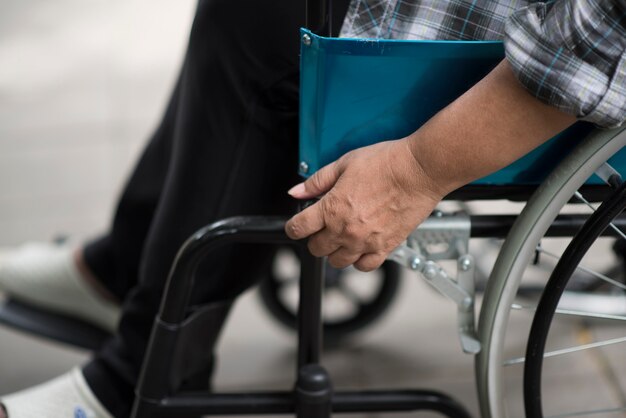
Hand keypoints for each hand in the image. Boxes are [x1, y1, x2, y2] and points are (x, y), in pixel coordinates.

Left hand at [285, 138, 444, 270]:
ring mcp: (365, 242)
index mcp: (332, 208)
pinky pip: (364, 266)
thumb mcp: (344, 164)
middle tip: (324, 226)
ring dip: (335, 250)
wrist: (419, 170)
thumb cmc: (386, 163)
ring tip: (343, 235)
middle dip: (315, 238)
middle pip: (316, 249)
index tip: (298, 224)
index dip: (294, 226)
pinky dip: (359, 260)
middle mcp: (346, 229)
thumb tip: (296, 192)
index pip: (298, 228)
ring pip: (337, 261)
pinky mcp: (385, 248)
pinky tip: (360, 246)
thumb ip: (316, 181)